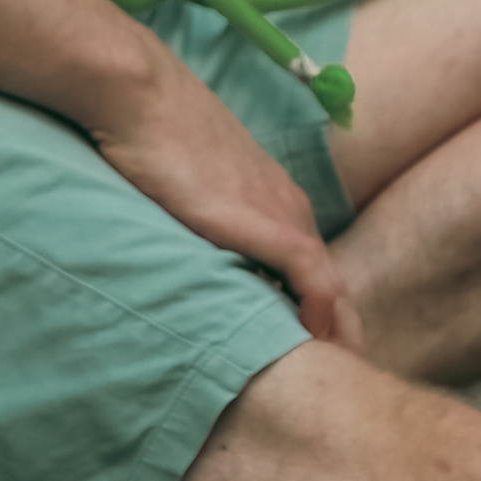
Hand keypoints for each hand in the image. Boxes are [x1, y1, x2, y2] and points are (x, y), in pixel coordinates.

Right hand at [90, 51, 362, 351]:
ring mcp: (283, 213)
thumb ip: (200, 221)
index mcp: (277, 200)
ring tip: (332, 381)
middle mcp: (291, 208)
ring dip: (335, 334)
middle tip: (335, 385)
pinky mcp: (267, 222)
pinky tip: (314, 345)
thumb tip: (187, 260)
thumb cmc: (152, 134)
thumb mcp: (187, 188)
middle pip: (332, 285)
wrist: (142, 96)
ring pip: (331, 287)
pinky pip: (315, 279)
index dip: (322, 316)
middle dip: (338, 335)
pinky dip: (322, 314)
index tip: (318, 358)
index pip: (314, 270)